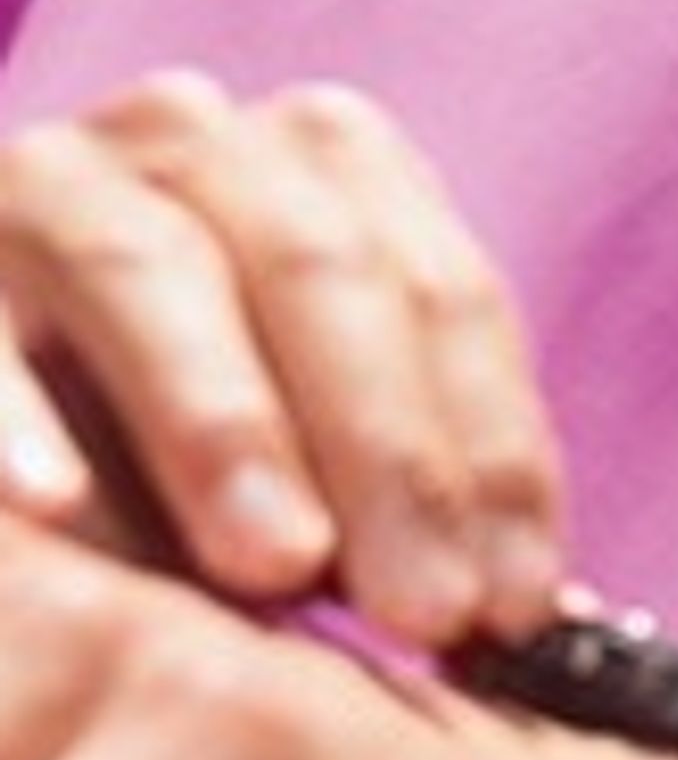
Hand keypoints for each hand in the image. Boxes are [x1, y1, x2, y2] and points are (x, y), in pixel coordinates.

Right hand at [0, 71, 567, 648]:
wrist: (0, 362)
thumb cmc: (182, 432)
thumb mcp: (321, 445)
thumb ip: (414, 506)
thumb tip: (541, 620)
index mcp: (334, 166)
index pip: (448, 298)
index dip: (493, 459)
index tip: (515, 609)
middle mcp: (203, 139)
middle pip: (322, 274)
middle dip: (388, 456)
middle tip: (419, 613)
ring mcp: (52, 179)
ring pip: (151, 272)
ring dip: (224, 427)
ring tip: (275, 567)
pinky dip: (15, 420)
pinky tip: (56, 509)